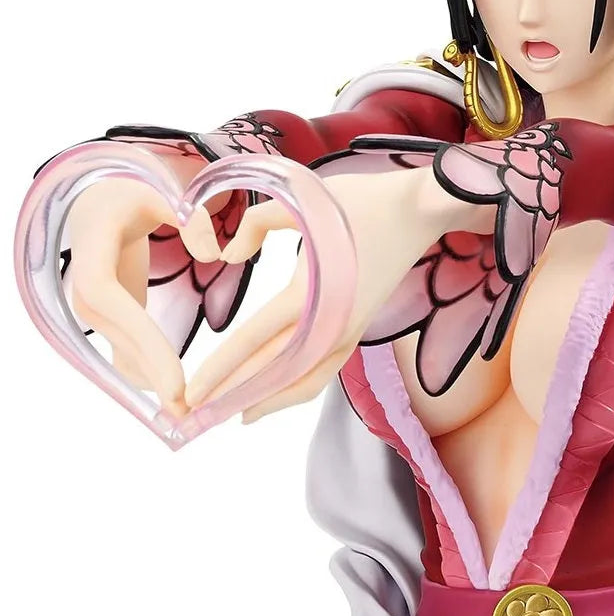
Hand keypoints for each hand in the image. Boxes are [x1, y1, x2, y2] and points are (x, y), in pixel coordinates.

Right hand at [66, 161, 221, 416]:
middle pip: (118, 335)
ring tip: (187, 414)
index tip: (174, 376)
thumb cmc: (134, 189)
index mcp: (90, 251)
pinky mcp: (112, 315)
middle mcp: (85, 285)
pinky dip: (151, 372)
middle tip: (187, 409)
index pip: (110, 300)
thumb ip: (189, 216)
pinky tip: (177, 400)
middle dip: (152, 372)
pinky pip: (128, 349)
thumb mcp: (159, 189)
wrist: (105, 197)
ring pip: (122, 349)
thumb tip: (215, 253)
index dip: (140, 339)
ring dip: (152, 380)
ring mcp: (95, 305)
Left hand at [183, 167, 476, 422]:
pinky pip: (324, 371)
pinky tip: (276, 393)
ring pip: (305, 381)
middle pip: (276, 372)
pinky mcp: (358, 327)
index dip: (221, 369)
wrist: (419, 209)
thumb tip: (229, 254)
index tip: (191, 393)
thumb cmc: (362, 201)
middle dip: (235, 396)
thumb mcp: (302, 198)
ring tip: (235, 415)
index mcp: (315, 294)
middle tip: (197, 416)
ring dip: (269, 400)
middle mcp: (334, 323)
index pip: (257, 342)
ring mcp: (350, 330)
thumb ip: (256, 224)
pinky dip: (298, 388)